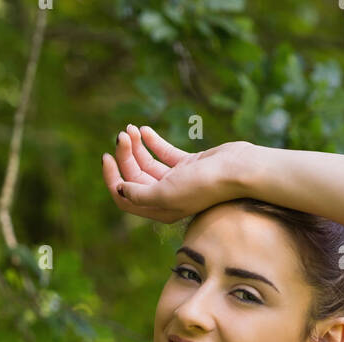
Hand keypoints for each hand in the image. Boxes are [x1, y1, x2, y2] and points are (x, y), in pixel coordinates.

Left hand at [101, 124, 253, 223]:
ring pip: (147, 163)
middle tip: (122, 135)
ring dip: (136, 146)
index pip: (126, 198)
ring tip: (130, 129)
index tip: (107, 156)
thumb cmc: (203, 185)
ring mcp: (178, 180)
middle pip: (135, 177)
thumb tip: (119, 190)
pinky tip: (143, 130)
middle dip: (125, 156)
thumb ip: (140, 195)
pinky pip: (164, 153)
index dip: (112, 179)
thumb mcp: (166, 194)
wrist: (237, 170)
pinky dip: (152, 141)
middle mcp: (167, 197)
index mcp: (160, 210)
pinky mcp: (188, 164)